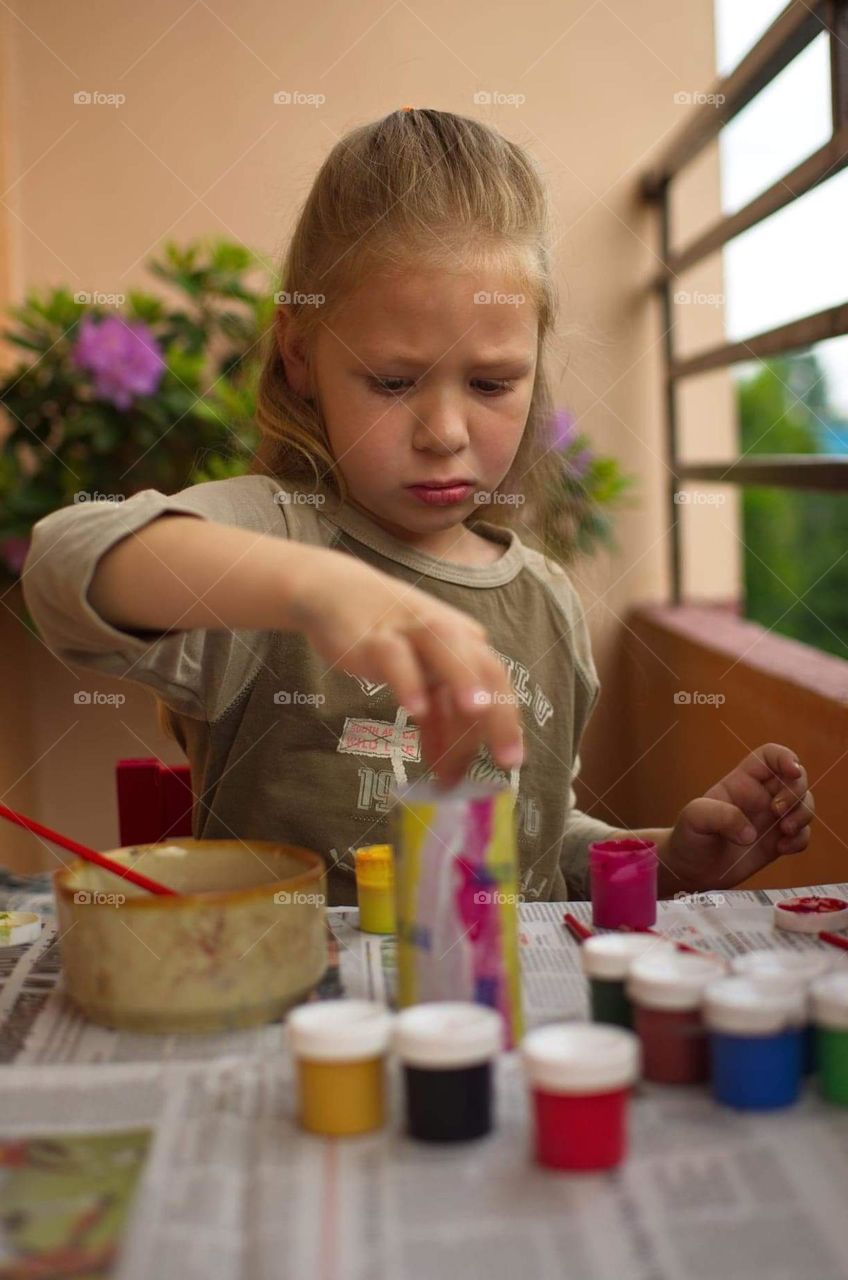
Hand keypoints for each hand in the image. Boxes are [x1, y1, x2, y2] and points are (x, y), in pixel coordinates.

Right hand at [294, 551, 523, 785]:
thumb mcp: (419, 682)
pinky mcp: (376, 636)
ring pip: (447, 648)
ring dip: (464, 678)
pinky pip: (395, 657)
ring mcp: (412, 630)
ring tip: (476, 712)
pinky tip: (415, 711)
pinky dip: (408, 681)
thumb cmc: (386, 639)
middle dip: (499, 714)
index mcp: (466, 645)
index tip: (508, 764)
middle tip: (504, 759)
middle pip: (484, 668)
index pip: (496, 685)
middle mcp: (449, 634)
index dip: (506, 724)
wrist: (335, 593)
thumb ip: (437, 723)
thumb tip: (450, 776)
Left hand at [664, 742, 814, 892]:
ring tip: (784, 831)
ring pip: (805, 805)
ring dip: (803, 815)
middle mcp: (761, 796)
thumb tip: (751, 834)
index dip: (785, 757)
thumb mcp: (694, 819)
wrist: (691, 869)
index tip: (792, 771)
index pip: (770, 757)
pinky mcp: (777, 842)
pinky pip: (803, 835)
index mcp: (742, 782)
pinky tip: (781, 848)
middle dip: (796, 791)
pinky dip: (800, 840)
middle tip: (777, 811)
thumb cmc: (689, 836)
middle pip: (796, 778)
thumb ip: (720, 817)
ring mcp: (772, 819)